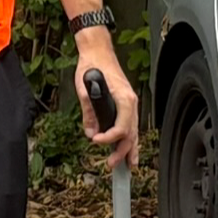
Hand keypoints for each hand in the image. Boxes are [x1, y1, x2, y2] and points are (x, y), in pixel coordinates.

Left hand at [75, 45, 138, 169]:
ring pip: (134, 132)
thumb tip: (91, 132)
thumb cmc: (92, 65)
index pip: (121, 127)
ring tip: (126, 165)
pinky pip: (131, 125)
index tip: (96, 142)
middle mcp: (131, 103)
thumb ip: (89, 113)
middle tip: (112, 164)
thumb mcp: (83, 90)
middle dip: (122, 151)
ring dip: (129, 149)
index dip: (110, 139)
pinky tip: (129, 150)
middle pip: (130, 134)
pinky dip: (130, 139)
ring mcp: (130, 104)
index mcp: (124, 98)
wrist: (98, 52)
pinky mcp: (126, 104)